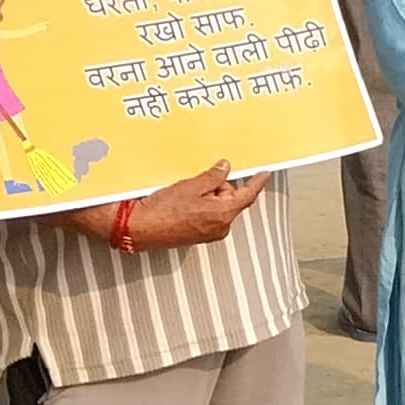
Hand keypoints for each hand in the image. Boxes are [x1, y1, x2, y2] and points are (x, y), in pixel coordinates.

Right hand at [94, 160, 266, 249]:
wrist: (140, 228)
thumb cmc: (162, 210)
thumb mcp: (192, 186)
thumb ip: (213, 176)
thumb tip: (224, 168)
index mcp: (223, 214)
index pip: (247, 195)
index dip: (256, 182)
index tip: (264, 174)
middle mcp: (220, 227)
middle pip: (230, 199)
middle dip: (219, 187)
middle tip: (200, 181)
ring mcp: (210, 233)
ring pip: (218, 207)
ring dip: (208, 196)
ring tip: (186, 193)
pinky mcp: (198, 236)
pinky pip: (208, 215)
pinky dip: (201, 206)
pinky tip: (183, 202)